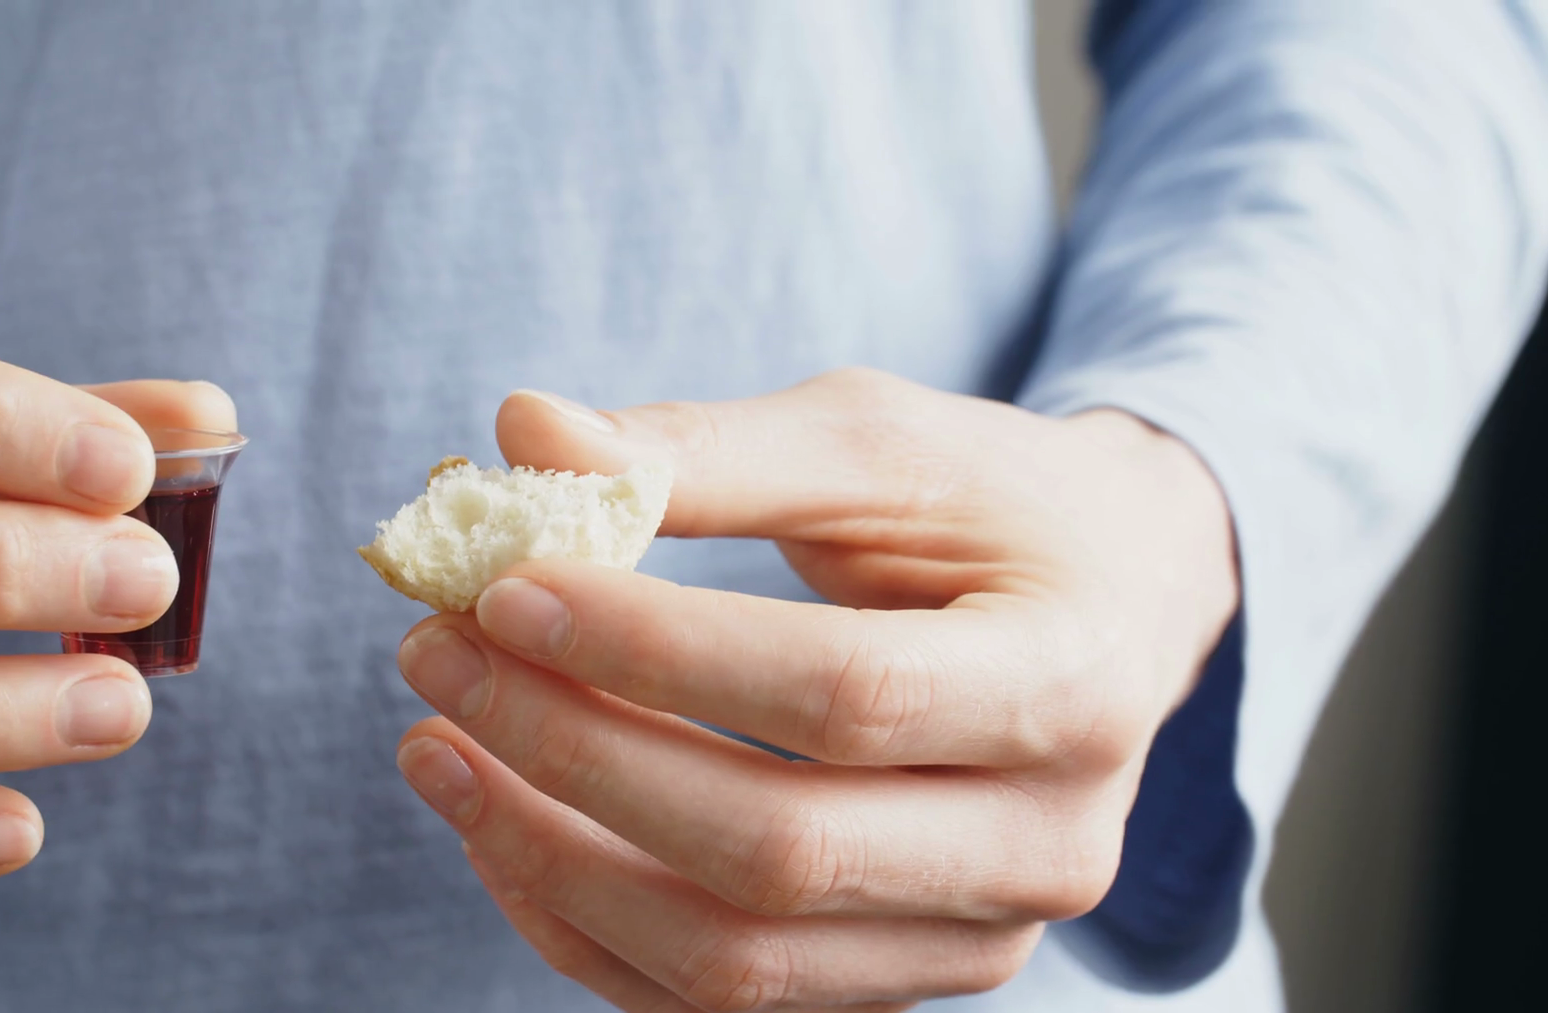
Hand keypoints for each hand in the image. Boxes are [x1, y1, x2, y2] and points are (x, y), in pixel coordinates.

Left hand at [392, 370, 1237, 1010]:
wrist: (1112, 608)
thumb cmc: (994, 508)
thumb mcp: (881, 444)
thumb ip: (712, 448)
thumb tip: (523, 433)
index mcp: (1073, 681)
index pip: (840, 695)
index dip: (656, 650)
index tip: (506, 586)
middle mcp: (1047, 846)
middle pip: (777, 849)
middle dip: (575, 755)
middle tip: (438, 656)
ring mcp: (978, 939)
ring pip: (736, 958)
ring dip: (553, 859)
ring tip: (435, 746)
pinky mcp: (900, 979)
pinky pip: (716, 1001)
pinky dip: (585, 927)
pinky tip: (500, 825)